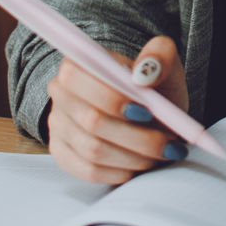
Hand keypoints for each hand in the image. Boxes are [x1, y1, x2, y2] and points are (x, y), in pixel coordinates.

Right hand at [46, 35, 189, 183]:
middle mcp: (61, 93)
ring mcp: (58, 126)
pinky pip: (89, 171)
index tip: (147, 112)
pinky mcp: (62, 154)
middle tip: (167, 139)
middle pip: (92, 121)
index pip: (81, 80)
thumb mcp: (164, 60)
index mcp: (79, 61)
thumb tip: (144, 71)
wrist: (148, 112)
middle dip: (136, 135)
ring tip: (161, 151)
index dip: (113, 99)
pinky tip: (140, 163)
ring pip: (94, 150)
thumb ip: (159, 55)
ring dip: (135, 155)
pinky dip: (121, 171)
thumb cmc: (152, 84)